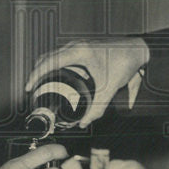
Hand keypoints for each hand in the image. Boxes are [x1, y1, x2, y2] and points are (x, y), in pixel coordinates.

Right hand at [24, 37, 149, 126]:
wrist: (139, 49)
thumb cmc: (125, 63)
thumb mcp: (109, 88)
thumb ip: (97, 108)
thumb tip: (85, 123)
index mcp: (78, 52)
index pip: (48, 62)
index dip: (35, 76)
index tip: (28, 88)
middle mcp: (76, 46)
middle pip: (47, 58)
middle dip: (36, 73)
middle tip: (32, 90)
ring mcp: (80, 45)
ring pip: (54, 55)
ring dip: (45, 68)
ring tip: (41, 84)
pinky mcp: (84, 47)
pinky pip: (63, 55)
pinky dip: (55, 65)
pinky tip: (57, 77)